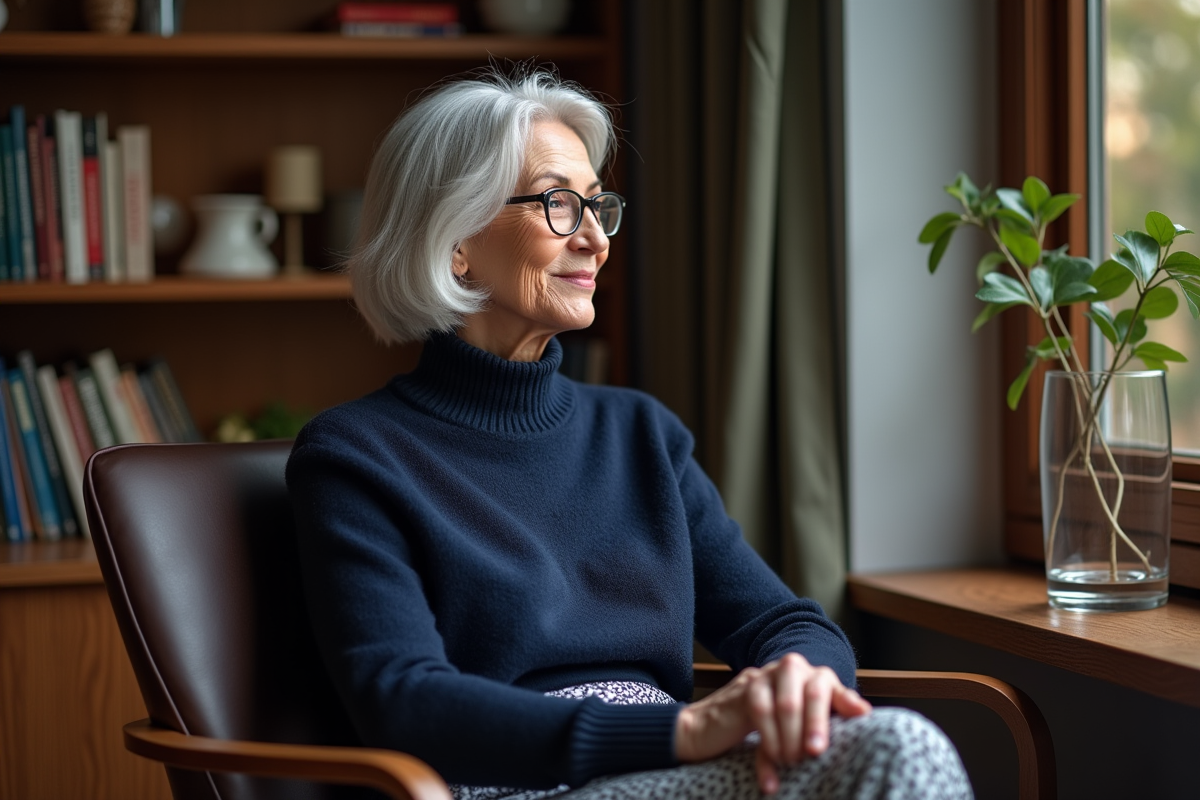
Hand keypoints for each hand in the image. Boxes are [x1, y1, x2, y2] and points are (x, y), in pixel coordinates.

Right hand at [674, 653, 871, 794]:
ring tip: (791, 762)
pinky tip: (772, 760)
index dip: (846, 700)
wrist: (704, 730)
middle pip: (814, 690)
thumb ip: (815, 725)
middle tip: (815, 754)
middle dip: (817, 724)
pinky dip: (770, 739)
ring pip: (788, 702)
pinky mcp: (745, 688)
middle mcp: (791, 670)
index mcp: (808, 678)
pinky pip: (762, 711)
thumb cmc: (755, 733)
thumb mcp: (789, 733)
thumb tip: (859, 723)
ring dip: (791, 738)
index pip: (831, 686)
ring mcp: (766, 675)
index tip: (862, 716)